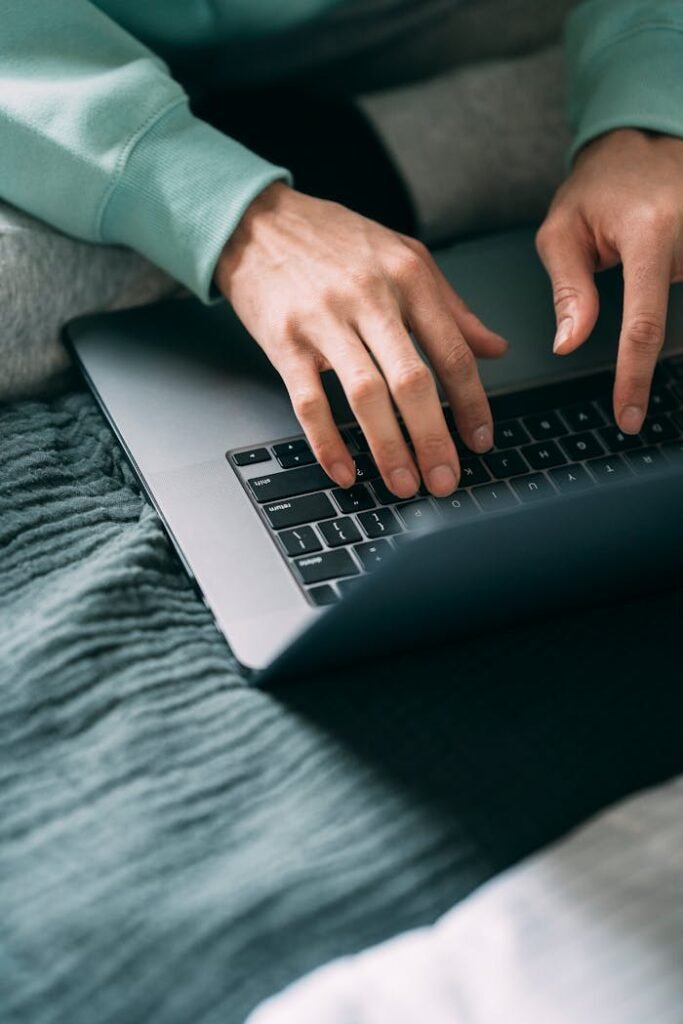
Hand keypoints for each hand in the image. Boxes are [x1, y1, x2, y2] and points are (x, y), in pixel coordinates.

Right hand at [215, 183, 506, 496]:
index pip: (452, 351)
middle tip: (444, 479)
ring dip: (388, 448)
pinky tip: (344, 471)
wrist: (258, 221)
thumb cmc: (334, 240)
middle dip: (433, 437)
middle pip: (412, 380)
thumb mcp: (404, 257)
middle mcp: (370, 297)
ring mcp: (324, 320)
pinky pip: (309, 402)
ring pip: (365, 395)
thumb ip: (451, 307)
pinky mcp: (284, 340)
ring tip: (404, 483)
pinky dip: (328, 443)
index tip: (479, 440)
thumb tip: (495, 349)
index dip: (471, 403)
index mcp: (408, 277)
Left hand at [536, 128, 682, 433]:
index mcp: (650, 232)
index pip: (643, 322)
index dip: (635, 376)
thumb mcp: (562, 231)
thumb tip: (568, 345)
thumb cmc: (598, 186)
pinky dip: (676, 324)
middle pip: (676, 322)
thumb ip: (569, 291)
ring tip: (636, 345)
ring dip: (667, 332)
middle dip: (653, 358)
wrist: (645, 142)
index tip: (628, 415)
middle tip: (634, 402)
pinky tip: (657, 331)